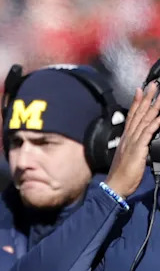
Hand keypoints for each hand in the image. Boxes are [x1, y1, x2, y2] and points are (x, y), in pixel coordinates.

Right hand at [105, 81, 159, 198]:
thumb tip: (142, 142)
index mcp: (126, 139)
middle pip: (138, 114)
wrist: (115, 186)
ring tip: (159, 95)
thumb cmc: (122, 175)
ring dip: (153, 106)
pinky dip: (155, 123)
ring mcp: (133, 142)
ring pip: (144, 120)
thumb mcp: (130, 157)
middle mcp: (129, 138)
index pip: (132, 117)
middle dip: (146, 99)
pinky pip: (148, 133)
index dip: (136, 103)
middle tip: (153, 85)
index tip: (141, 90)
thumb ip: (136, 147)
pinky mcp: (138, 149)